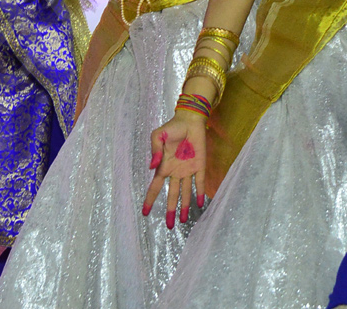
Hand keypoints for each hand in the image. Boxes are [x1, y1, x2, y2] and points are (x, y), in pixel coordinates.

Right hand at [143, 111, 206, 227]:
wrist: (190, 120)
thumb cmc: (172, 127)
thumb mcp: (158, 136)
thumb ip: (155, 150)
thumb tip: (152, 167)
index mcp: (164, 166)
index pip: (155, 187)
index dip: (150, 199)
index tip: (145, 213)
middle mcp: (176, 172)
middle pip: (172, 195)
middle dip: (170, 210)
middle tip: (169, 226)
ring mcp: (188, 170)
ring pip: (186, 192)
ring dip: (185, 206)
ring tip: (184, 220)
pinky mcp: (200, 165)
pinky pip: (200, 182)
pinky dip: (200, 192)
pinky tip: (200, 203)